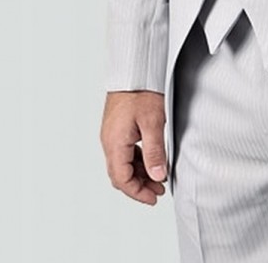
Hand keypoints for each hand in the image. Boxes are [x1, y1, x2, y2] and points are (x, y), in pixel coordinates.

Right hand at [100, 90, 167, 204]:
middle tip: (158, 191)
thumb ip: (154, 152)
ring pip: (123, 164)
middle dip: (139, 186)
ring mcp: (112, 135)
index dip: (138, 192)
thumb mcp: (152, 123)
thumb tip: (157, 176)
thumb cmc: (140, 91)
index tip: (154, 198)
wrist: (133, 70)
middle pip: (120, 175)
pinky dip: (137, 160)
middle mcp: (109, 141)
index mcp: (114, 143)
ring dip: (139, 174)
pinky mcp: (117, 128)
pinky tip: (151, 160)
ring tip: (158, 176)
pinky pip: (125, 152)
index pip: (122, 179)